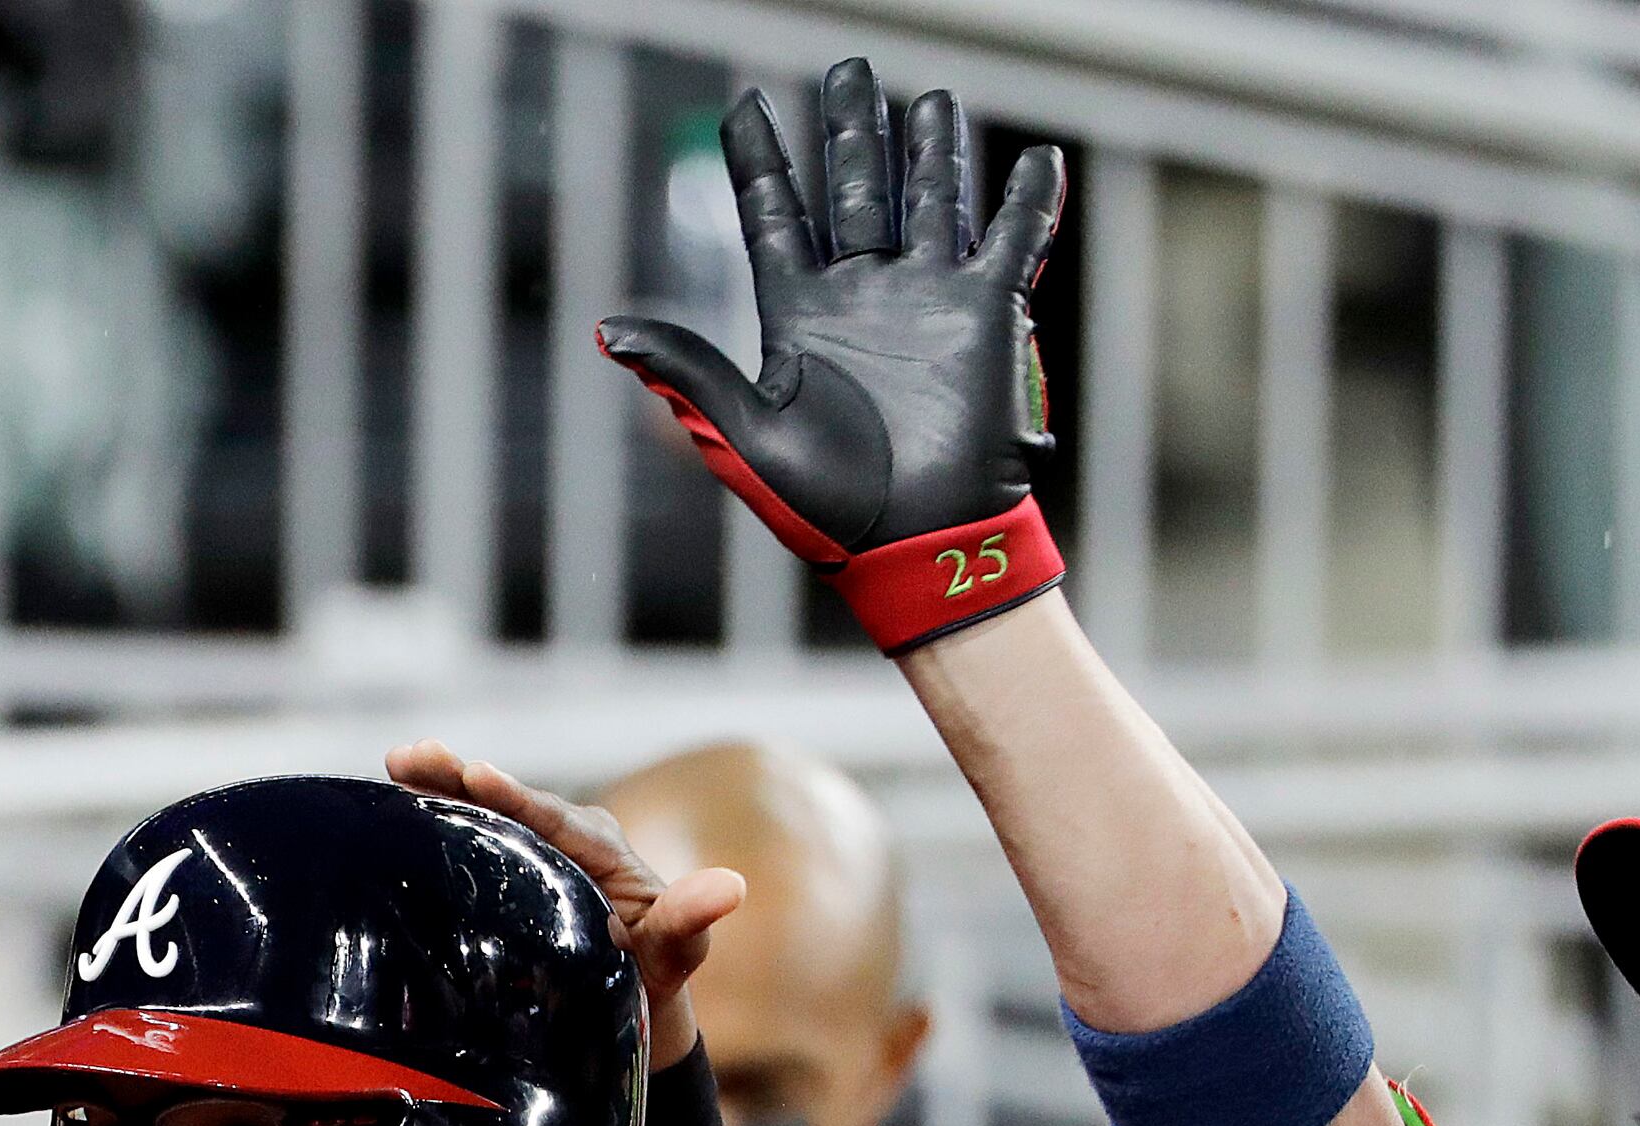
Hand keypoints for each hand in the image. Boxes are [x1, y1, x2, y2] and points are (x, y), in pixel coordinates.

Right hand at [387, 742, 743, 1071]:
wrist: (632, 1002)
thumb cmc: (655, 980)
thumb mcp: (676, 954)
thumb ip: (688, 921)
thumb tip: (731, 888)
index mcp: (606, 849)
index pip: (556, 819)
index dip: (513, 797)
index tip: (475, 776)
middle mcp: (570, 836)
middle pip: (512, 802)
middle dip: (461, 777)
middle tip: (413, 757)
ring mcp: (537, 849)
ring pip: (486, 811)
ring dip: (440, 787)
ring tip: (396, 764)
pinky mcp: (513, 868)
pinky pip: (474, 836)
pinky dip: (437, 817)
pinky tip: (390, 804)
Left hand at [599, 63, 1064, 641]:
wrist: (918, 544)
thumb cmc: (829, 507)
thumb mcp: (746, 434)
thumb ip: (687, 371)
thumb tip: (604, 330)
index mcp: (801, 316)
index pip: (774, 217)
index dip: (760, 162)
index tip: (745, 107)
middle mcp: (864, 295)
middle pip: (854, 189)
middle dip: (851, 130)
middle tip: (850, 67)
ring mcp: (928, 299)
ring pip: (930, 199)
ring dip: (930, 149)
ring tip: (927, 97)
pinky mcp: (987, 315)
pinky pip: (1012, 241)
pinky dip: (1027, 200)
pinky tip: (1036, 159)